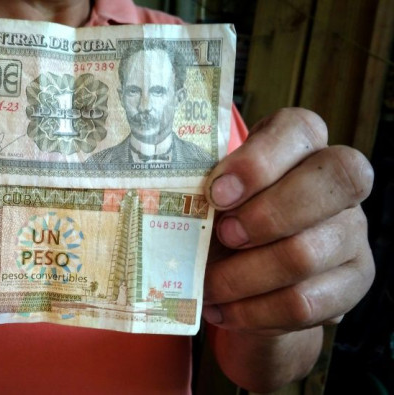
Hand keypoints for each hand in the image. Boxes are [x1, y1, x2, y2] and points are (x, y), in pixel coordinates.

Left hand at [203, 107, 374, 333]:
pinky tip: (223, 310)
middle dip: (267, 214)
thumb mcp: (208, 203)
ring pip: (306, 253)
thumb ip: (200, 194)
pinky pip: (304, 303)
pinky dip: (253, 312)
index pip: (299, 129)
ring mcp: (352, 232)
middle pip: (333, 180)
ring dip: (243, 276)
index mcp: (299, 147)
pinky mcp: (353, 282)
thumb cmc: (222, 226)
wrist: (248, 288)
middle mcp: (337, 183)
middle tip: (222, 236)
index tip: (216, 192)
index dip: (259, 160)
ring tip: (208, 286)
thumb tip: (167, 203)